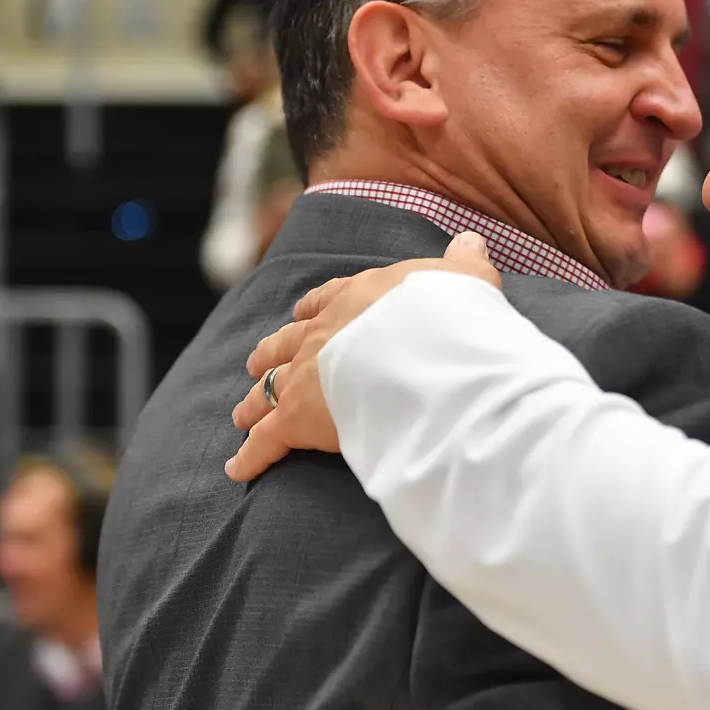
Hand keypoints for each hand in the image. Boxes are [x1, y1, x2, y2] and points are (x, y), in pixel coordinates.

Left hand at [226, 231, 501, 481]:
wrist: (426, 352)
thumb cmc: (450, 317)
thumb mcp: (467, 279)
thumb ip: (464, 263)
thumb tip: (471, 239)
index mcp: (358, 298)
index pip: (327, 299)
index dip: (313, 308)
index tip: (301, 312)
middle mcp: (322, 333)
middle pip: (285, 344)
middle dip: (270, 355)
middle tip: (257, 363)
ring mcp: (305, 374)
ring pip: (268, 389)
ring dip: (254, 402)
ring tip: (242, 413)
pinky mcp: (297, 418)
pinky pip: (266, 441)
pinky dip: (250, 457)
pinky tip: (238, 470)